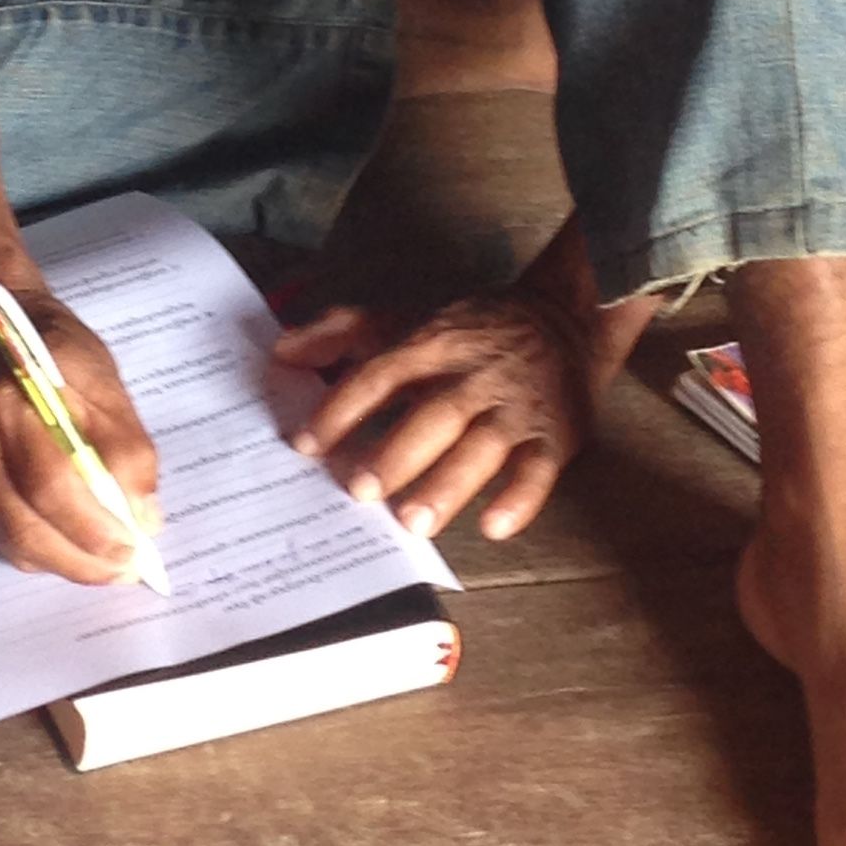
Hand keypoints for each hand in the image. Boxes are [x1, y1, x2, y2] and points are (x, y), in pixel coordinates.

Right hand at [0, 289, 160, 586]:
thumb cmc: (53, 350)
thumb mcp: (103, 382)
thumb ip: (127, 449)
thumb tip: (144, 519)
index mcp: (13, 400)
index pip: (52, 482)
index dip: (94, 527)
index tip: (135, 548)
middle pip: (26, 524)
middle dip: (82, 560)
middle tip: (124, 570)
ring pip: (10, 540)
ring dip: (63, 563)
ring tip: (104, 566)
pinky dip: (38, 551)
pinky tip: (68, 546)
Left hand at [276, 291, 597, 543]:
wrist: (564, 320)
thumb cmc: (467, 335)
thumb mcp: (405, 321)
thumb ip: (340, 333)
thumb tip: (281, 352)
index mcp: (431, 346)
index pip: (381, 375)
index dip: (342, 408)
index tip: (305, 444)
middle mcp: (473, 376)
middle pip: (435, 413)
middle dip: (397, 452)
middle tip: (359, 489)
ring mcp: (514, 408)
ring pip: (482, 445)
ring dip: (447, 484)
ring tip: (413, 520)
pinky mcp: (553, 435)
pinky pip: (539, 470)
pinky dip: (519, 499)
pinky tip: (493, 526)